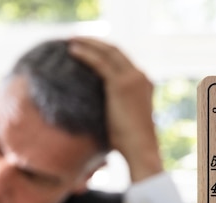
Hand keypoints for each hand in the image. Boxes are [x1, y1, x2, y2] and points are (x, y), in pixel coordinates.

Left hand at [68, 37, 163, 182]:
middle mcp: (140, 76)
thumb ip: (113, 108)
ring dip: (88, 43)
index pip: (122, 60)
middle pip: (115, 50)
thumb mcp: (122, 120)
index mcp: (143, 83)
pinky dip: (85, 54)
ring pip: (107, 51)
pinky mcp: (121, 84)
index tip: (89, 49)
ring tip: (71, 40)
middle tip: (77, 39)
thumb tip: (93, 110)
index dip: (105, 51)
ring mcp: (132, 78)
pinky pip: (100, 62)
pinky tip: (72, 51)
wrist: (140, 150)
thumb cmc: (129, 144)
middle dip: (96, 42)